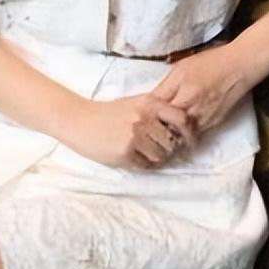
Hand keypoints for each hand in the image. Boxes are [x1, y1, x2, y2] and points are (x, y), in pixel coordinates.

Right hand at [62, 94, 193, 169]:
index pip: (182, 119)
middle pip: (172, 141)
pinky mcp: (125, 152)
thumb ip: (157, 111)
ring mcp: (135, 135)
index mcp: (150, 103)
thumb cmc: (109, 113)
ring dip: (156, 158)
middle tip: (160, 150)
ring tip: (144, 153)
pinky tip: (133, 157)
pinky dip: (143, 164)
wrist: (79, 120)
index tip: (189, 142)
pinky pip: (146, 165)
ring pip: (161, 156)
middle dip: (169, 148)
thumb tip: (182, 129)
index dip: (188, 133)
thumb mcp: (135, 103)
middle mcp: (145, 118)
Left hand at [151, 45, 254, 132]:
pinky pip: (194, 135)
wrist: (240, 66)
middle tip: (143, 134)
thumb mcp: (182, 67)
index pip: (157, 113)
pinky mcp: (213, 124)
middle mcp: (192, 110)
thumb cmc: (211, 62)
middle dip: (154, 132)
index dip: (144, 118)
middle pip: (167, 129)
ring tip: (157, 138)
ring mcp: (204, 120)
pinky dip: (184, 136)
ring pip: (180, 137)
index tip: (136, 121)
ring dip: (169, 137)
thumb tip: (148, 101)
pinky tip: (177, 134)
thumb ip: (165, 86)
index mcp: (182, 94)